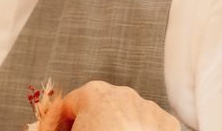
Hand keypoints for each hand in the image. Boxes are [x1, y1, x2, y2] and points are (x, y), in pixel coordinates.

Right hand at [44, 81, 179, 130]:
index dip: (58, 125)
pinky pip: (148, 126)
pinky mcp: (167, 124)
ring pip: (126, 115)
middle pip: (98, 107)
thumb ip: (54, 130)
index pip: (67, 106)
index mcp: (93, 94)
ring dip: (116, 128)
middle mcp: (122, 94)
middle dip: (90, 125)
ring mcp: (147, 107)